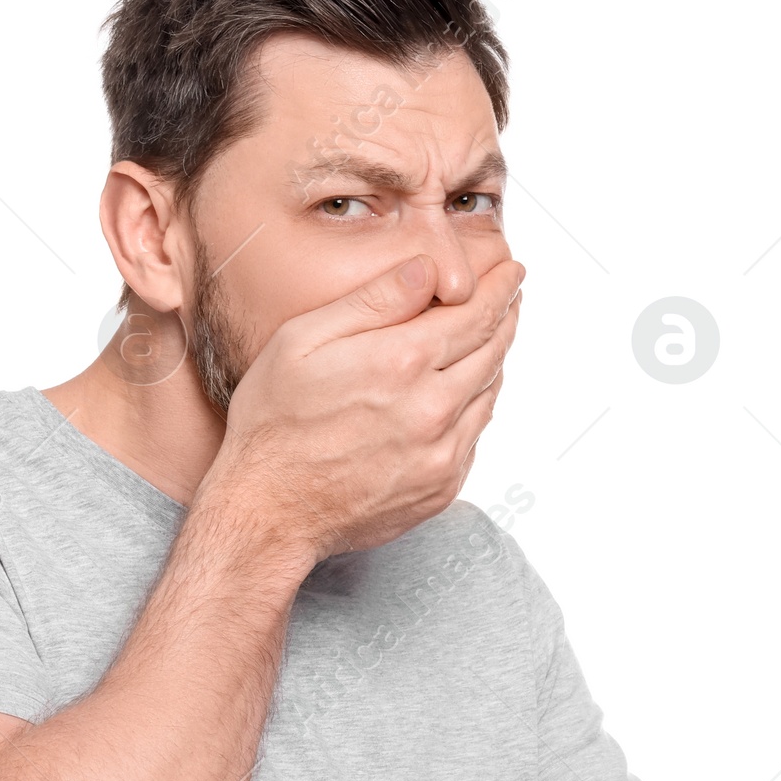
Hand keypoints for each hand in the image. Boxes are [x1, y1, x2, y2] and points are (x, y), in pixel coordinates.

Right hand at [206, 253, 524, 563]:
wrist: (269, 511)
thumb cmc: (274, 425)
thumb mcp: (303, 340)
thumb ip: (373, 301)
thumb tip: (425, 269)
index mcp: (401, 362)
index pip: (475, 313)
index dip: (499, 287)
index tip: (512, 272)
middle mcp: (432, 409)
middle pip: (492, 350)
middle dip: (505, 317)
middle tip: (509, 298)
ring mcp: (442, 453)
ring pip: (489, 393)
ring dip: (493, 361)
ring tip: (487, 339)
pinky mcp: (442, 487)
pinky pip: (475, 436)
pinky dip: (475, 408)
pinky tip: (460, 395)